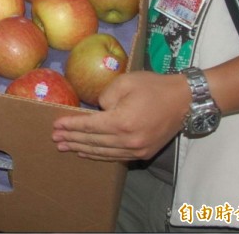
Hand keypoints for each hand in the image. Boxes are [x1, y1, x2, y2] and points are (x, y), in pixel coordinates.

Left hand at [51, 71, 190, 160]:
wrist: (184, 100)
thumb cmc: (153, 86)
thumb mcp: (124, 82)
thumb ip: (105, 97)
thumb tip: (97, 110)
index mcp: (122, 121)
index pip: (89, 126)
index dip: (71, 126)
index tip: (56, 125)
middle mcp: (128, 140)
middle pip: (92, 141)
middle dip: (71, 139)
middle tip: (55, 138)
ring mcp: (136, 149)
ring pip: (102, 152)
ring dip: (81, 149)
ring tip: (65, 146)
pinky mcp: (143, 153)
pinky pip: (115, 156)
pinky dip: (99, 154)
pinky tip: (86, 152)